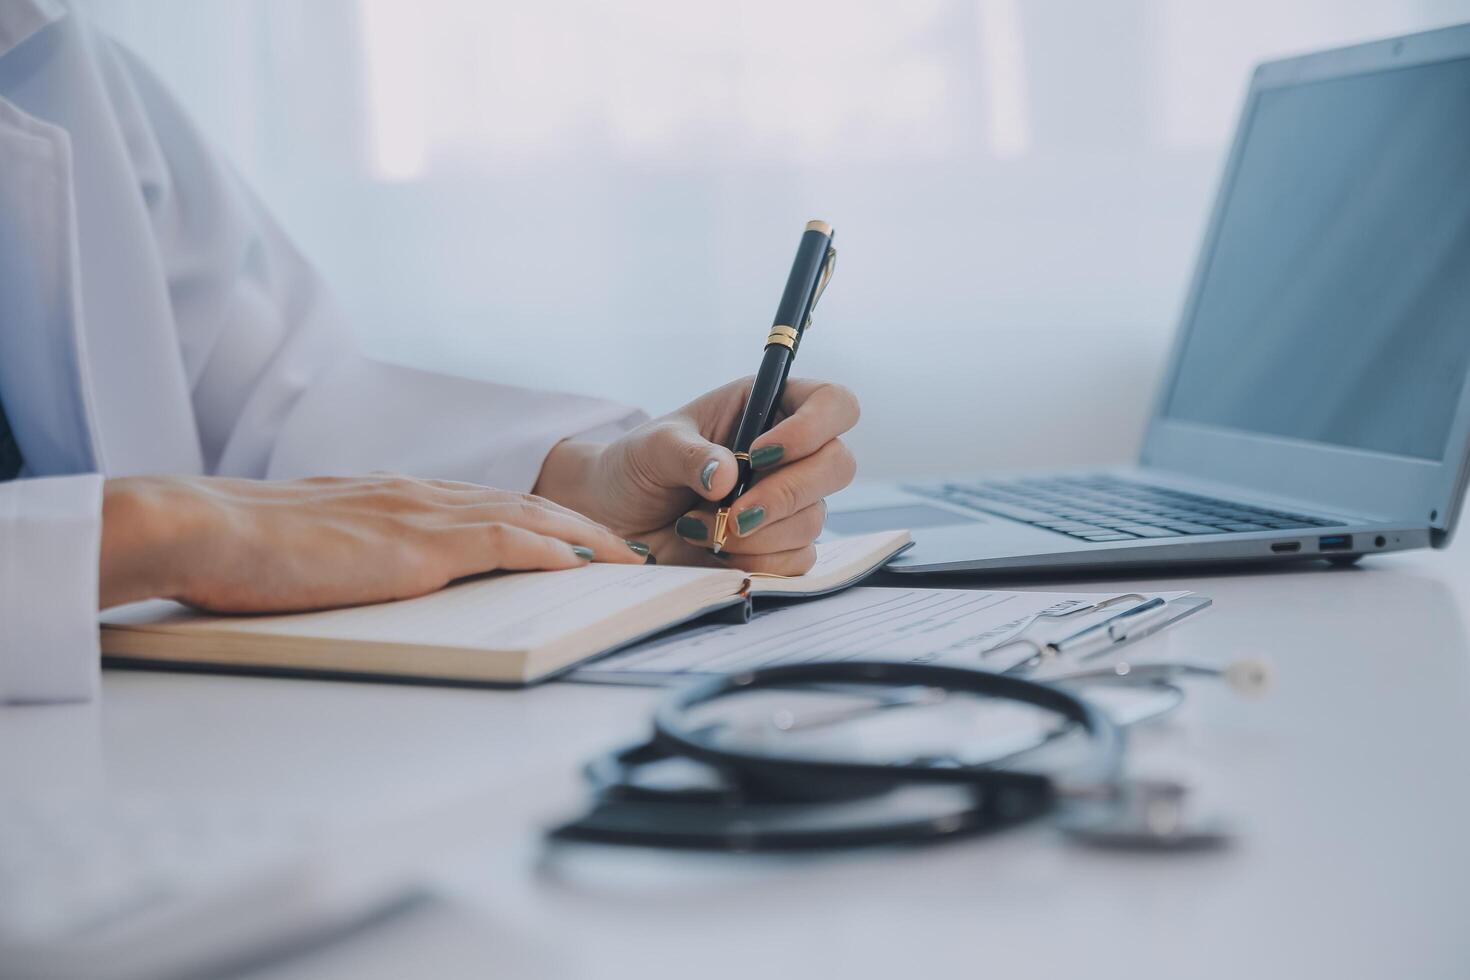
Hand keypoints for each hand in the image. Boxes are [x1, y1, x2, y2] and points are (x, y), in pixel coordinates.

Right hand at [99, 475, 649, 611]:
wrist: (207, 528)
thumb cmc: (248, 545)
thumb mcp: (321, 543)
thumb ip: (362, 550)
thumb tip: (379, 572)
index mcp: (400, 497)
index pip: (491, 505)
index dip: (542, 523)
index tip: (577, 539)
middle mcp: (422, 496)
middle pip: (525, 507)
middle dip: (582, 528)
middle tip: (627, 549)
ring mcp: (422, 515)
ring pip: (528, 520)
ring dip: (584, 539)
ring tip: (627, 558)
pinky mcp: (418, 545)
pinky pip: (503, 543)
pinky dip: (549, 551)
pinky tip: (582, 565)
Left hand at [534, 378, 858, 574]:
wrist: (616, 521)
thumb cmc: (636, 467)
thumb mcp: (653, 448)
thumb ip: (689, 454)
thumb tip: (728, 477)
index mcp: (769, 406)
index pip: (833, 402)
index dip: (814, 426)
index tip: (761, 453)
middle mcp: (790, 452)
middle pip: (839, 465)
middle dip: (786, 494)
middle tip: (734, 512)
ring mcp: (791, 501)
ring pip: (814, 519)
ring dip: (755, 533)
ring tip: (698, 527)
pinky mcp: (782, 545)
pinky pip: (798, 559)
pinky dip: (755, 559)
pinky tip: (714, 549)